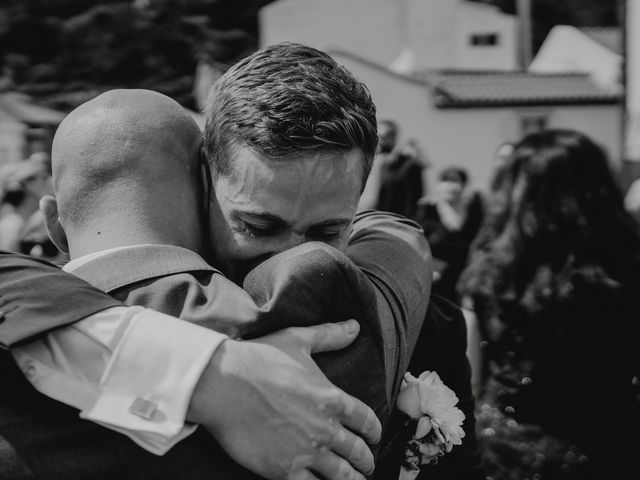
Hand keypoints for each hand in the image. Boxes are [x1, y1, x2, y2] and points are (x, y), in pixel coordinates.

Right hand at [188, 320, 380, 479]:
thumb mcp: (298, 341)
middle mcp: (324, 429)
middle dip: (366, 460)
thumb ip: (329, 335)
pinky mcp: (283, 469)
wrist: (223, 384)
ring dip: (351, 479)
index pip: (366, 420)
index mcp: (332, 399)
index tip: (375, 436)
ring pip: (340, 475)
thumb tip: (354, 326)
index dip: (375, 431)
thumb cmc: (259, 359)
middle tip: (367, 464)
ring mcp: (305, 452)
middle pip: (357, 451)